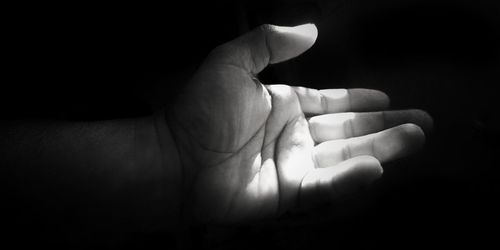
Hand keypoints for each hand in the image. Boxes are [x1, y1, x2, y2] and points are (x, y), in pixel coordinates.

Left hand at [167, 24, 431, 223]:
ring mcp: (292, 167)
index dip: (358, 102)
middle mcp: (294, 137)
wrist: (175, 158)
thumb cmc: (202, 110)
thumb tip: (312, 30)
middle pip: (348, 132)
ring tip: (416, 140)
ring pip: (345, 158)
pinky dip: (349, 178)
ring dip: (382, 149)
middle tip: (422, 123)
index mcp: (284, 106)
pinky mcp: (287, 195)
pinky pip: (323, 186)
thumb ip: (270, 43)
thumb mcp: (232, 62)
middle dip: (385, 127)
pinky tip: (376, 167)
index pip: (330, 104)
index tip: (386, 99)